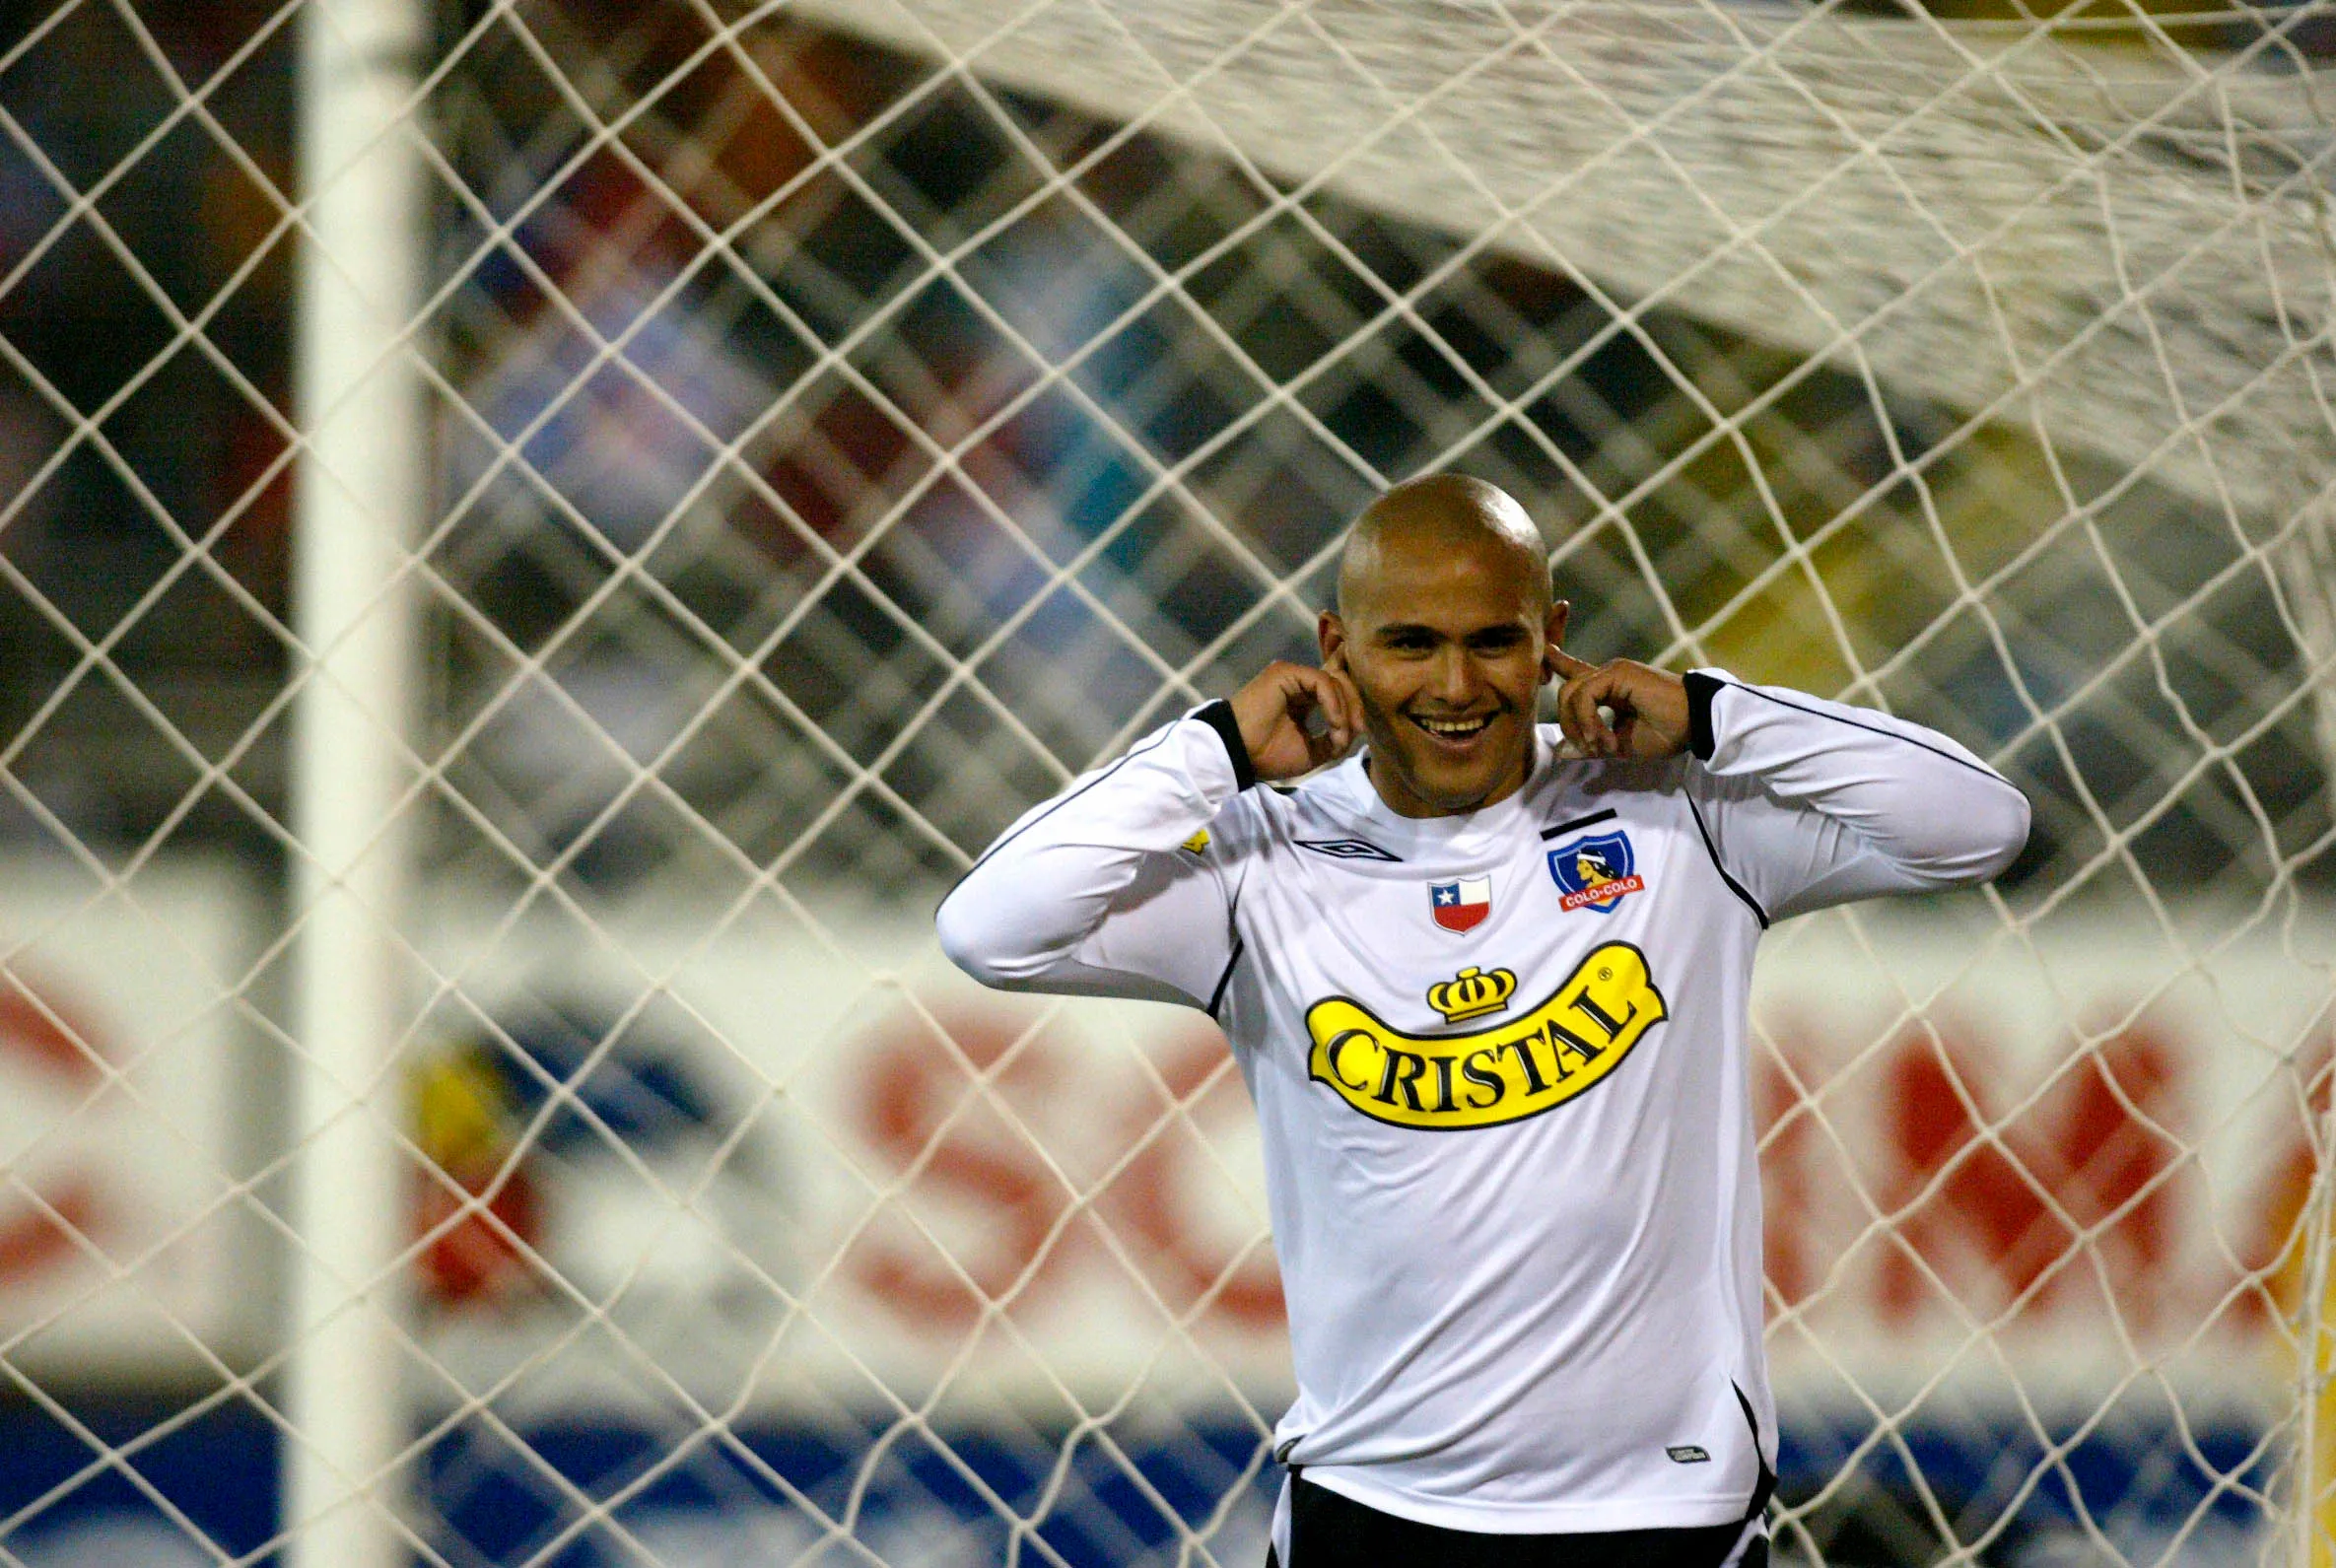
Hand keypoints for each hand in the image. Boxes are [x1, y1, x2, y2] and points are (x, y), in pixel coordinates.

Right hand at [1228, 660, 1361, 780]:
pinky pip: (1321, 682)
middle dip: (1354, 706)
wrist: (1240, 754)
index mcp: (1302, 700)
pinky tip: (1334, 723)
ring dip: (1344, 709)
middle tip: (1358, 730)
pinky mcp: (1286, 672)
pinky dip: (1333, 703)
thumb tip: (1352, 731)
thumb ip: (1332, 740)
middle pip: (1340, 684)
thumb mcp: (1311, 752)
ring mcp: (1292, 676)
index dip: (1352, 709)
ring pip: (1333, 681)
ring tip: (1340, 733)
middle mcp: (1298, 684)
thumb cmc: (1267, 755)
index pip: (1337, 694)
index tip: (1358, 733)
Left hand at [1552, 651, 1689, 759]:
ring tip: (1602, 745)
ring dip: (1580, 727)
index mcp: (1608, 688)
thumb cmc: (1664, 734)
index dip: (1558, 663)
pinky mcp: (1618, 672)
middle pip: (1565, 693)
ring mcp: (1612, 671)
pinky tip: (1604, 737)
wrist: (1695, 725)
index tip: (1545, 652)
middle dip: (1569, 726)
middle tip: (1593, 749)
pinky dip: (1588, 720)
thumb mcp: (1618, 744)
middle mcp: (1607, 675)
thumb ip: (1589, 744)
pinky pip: (1584, 696)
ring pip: (1570, 693)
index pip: (1574, 673)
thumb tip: (1560, 751)